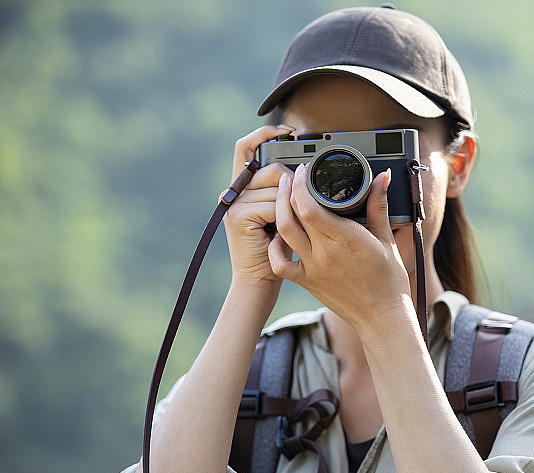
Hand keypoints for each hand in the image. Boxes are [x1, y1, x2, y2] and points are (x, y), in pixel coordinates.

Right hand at [223, 124, 295, 287]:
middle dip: (290, 186)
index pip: (246, 147)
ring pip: (277, 188)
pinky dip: (283, 219)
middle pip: (271, 168)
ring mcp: (234, 203)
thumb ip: (282, 190)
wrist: (260, 280)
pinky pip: (274, 205)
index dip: (264, 133)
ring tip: (283, 228)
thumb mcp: (281, 213)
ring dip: (289, 208)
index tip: (288, 130)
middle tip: (292, 210)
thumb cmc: (277, 248)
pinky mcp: (239, 216)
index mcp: (243, 186)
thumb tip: (299, 169)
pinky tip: (278, 235)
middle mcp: (234, 191)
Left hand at [268, 163, 411, 328]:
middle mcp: (325, 253)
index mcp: (346, 239)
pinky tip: (279, 234)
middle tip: (290, 176)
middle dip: (288, 190)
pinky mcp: (306, 282)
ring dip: (278, 210)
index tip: (304, 170)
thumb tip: (382, 177)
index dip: (301, 184)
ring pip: (283, 233)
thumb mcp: (386, 239)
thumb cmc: (389, 279)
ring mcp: (312, 268)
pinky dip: (274, 247)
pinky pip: (280, 263)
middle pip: (293, 214)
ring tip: (281, 195)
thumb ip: (379, 205)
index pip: (310, 206)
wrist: (382, 316)